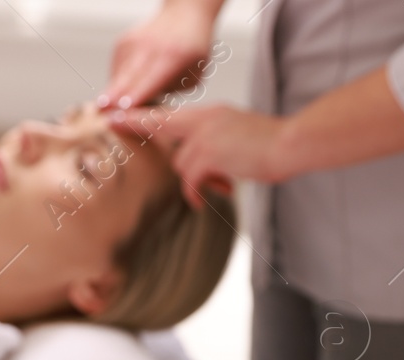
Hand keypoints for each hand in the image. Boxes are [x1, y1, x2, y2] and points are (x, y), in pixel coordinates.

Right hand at [101, 0, 216, 109]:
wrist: (183, 14)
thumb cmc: (191, 53)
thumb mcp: (192, 77)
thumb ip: (169, 95)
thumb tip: (142, 113)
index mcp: (173, 58)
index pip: (151, 80)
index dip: (137, 95)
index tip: (124, 107)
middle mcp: (150, 48)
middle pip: (128, 77)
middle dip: (114, 95)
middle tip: (101, 110)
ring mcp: (133, 43)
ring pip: (119, 77)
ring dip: (116, 96)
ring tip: (119, 105)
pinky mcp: (121, 43)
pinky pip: (116, 72)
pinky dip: (120, 84)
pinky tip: (130, 85)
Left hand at [111, 105, 288, 206]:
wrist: (290, 143)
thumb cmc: (271, 146)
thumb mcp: (239, 137)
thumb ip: (216, 145)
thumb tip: (202, 170)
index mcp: (211, 113)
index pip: (168, 114)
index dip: (139, 116)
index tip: (114, 115)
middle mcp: (204, 120)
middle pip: (164, 134)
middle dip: (139, 130)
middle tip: (113, 123)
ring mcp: (205, 136)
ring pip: (181, 165)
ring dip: (194, 181)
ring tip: (217, 186)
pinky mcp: (209, 154)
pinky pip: (190, 180)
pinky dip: (195, 194)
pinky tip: (201, 201)